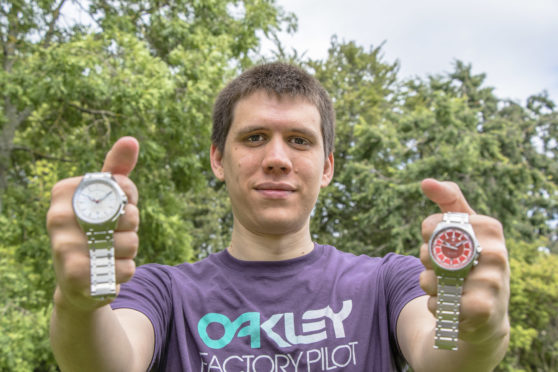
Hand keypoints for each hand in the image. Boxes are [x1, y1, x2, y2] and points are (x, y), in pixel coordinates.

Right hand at [47, 137, 139, 311]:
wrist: (78, 281)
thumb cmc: (95, 229)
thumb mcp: (106, 198)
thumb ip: (117, 170)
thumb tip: (131, 140)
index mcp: (65, 193)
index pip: (123, 187)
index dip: (131, 200)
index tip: (115, 208)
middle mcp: (58, 217)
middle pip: (130, 216)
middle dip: (130, 226)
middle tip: (110, 233)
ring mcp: (65, 247)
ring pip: (131, 243)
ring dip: (129, 250)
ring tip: (107, 252)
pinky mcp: (77, 276)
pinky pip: (127, 268)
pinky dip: (125, 270)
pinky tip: (106, 271)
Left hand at [418, 178, 509, 346]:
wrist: (486, 314)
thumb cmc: (471, 261)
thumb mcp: (465, 226)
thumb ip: (448, 200)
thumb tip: (425, 182)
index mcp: (490, 228)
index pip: (429, 225)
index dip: (426, 237)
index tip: (446, 244)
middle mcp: (496, 252)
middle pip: (427, 252)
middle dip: (428, 263)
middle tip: (449, 270)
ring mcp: (492, 281)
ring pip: (429, 280)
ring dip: (432, 287)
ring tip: (454, 288)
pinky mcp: (482, 309)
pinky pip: (436, 303)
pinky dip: (437, 306)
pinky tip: (455, 305)